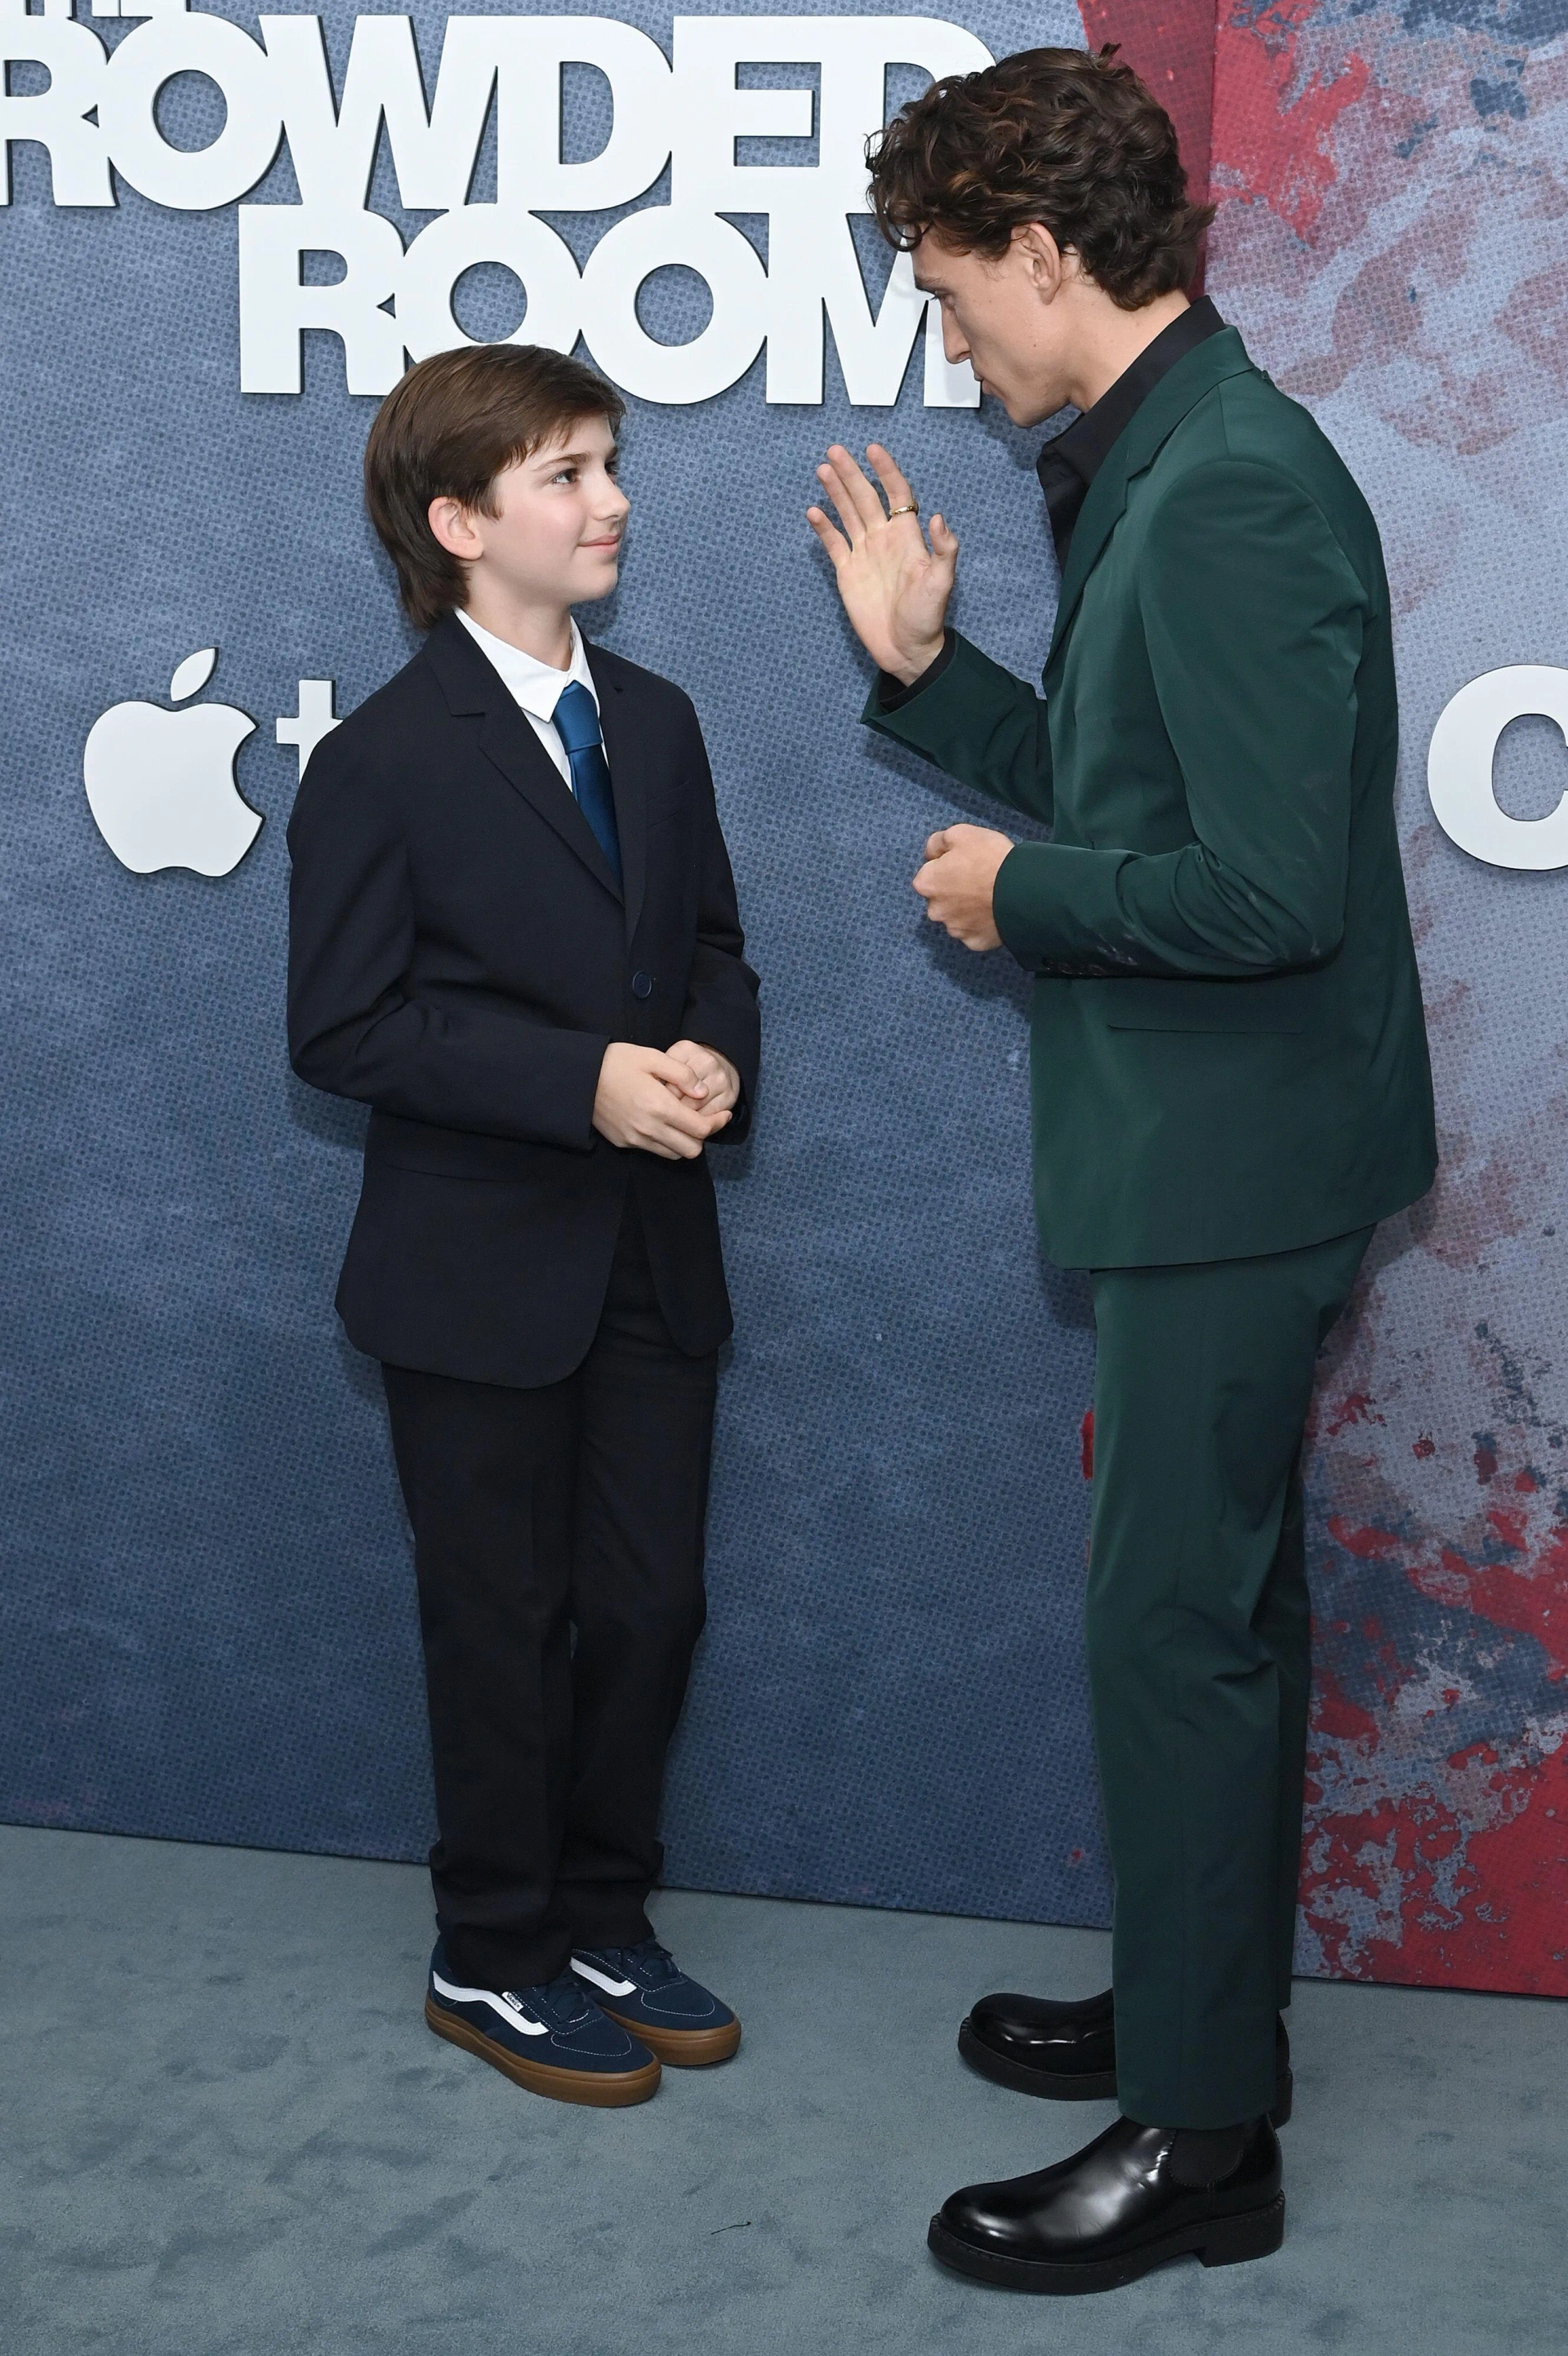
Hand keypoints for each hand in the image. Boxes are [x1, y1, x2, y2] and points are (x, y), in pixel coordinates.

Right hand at [593, 1043, 731, 1159]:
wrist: (578, 1077)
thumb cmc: (615, 1062)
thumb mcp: (652, 1057)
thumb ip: (682, 1074)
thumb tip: (703, 1092)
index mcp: (659, 1107)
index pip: (700, 1129)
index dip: (717, 1123)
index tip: (724, 1114)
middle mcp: (649, 1129)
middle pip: (691, 1150)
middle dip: (702, 1136)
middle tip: (704, 1119)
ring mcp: (635, 1139)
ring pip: (673, 1154)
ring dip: (684, 1141)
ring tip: (683, 1122)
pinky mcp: (624, 1142)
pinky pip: (653, 1150)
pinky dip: (664, 1141)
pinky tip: (661, 1122)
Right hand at [807, 443, 957, 683]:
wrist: (906, 649)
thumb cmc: (927, 617)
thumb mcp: (941, 583)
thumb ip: (944, 550)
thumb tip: (938, 516)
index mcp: (906, 536)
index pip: (896, 494)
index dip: (885, 471)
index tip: (873, 449)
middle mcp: (883, 539)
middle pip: (866, 497)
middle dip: (851, 474)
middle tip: (835, 450)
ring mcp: (864, 554)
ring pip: (848, 514)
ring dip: (836, 492)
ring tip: (823, 469)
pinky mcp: (848, 572)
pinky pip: (834, 544)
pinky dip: (824, 528)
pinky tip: (814, 511)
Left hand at [914, 825, 1014, 951]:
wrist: (1021, 890)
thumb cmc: (988, 858)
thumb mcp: (960, 833)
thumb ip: (938, 842)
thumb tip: (931, 854)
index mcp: (926, 884)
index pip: (928, 874)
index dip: (945, 867)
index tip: (963, 863)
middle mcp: (935, 911)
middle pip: (941, 899)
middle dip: (953, 891)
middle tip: (977, 880)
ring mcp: (955, 930)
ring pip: (957, 917)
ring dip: (967, 909)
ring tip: (988, 897)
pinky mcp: (975, 943)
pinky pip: (974, 932)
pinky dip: (981, 924)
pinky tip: (993, 913)